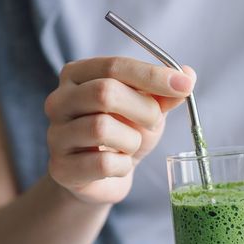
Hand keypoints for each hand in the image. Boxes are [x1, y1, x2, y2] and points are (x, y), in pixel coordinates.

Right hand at [45, 56, 195, 204]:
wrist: (104, 177)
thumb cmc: (123, 132)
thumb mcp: (147, 108)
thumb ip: (164, 93)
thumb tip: (188, 75)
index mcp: (77, 75)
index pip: (114, 66)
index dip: (152, 75)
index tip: (184, 85)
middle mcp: (59, 100)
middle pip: (104, 93)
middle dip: (143, 109)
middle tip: (154, 121)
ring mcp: (56, 134)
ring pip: (102, 128)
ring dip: (132, 140)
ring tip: (130, 145)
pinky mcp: (61, 168)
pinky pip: (103, 163)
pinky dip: (123, 165)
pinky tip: (120, 165)